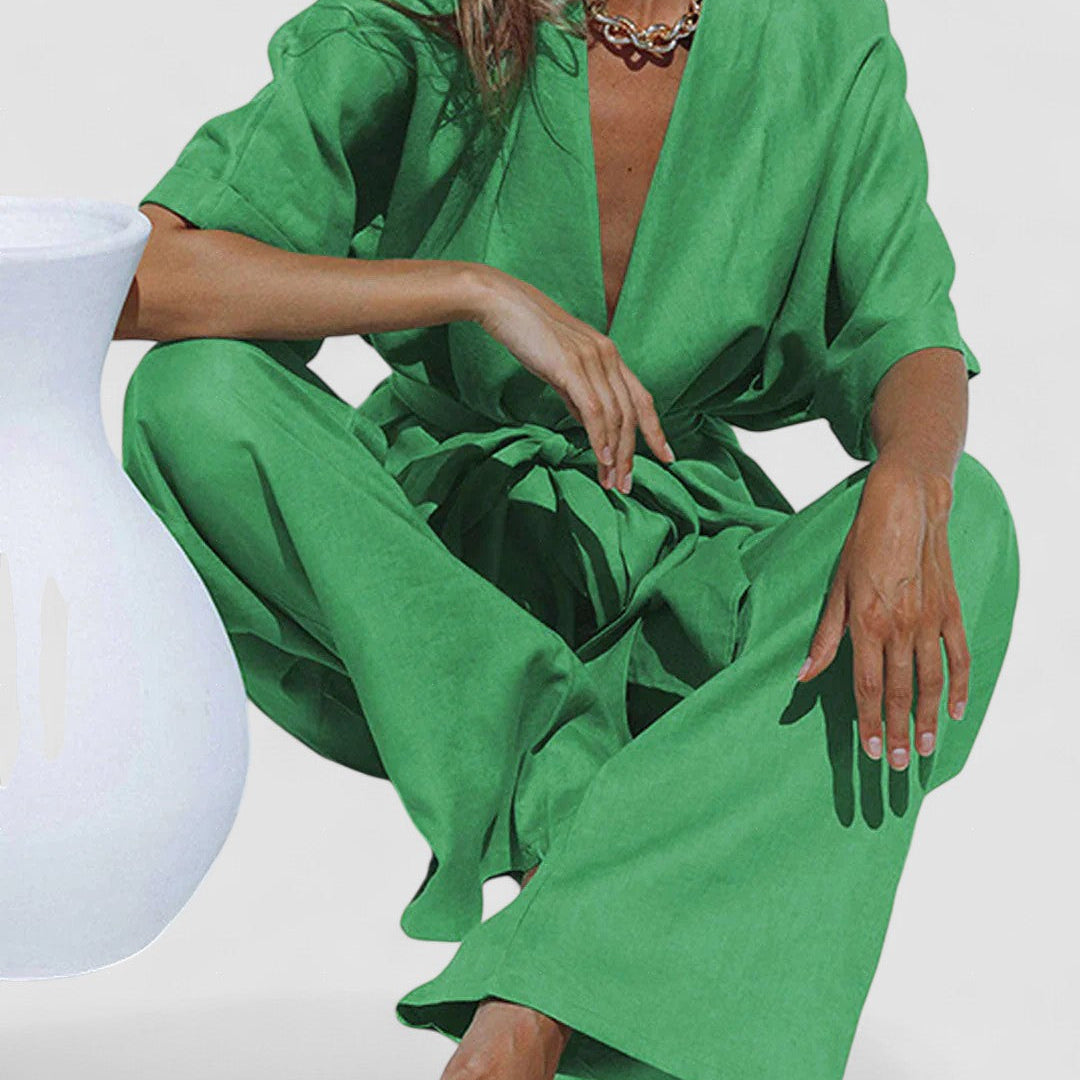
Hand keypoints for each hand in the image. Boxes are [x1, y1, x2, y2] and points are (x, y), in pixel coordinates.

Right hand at [468, 265, 674, 491]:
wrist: (504, 304)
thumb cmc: (528, 334)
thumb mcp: (561, 365)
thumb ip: (578, 392)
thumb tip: (588, 423)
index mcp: (610, 355)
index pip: (641, 398)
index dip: (656, 430)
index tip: (667, 457)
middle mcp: (608, 356)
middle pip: (630, 414)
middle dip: (632, 454)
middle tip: (627, 485)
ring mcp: (592, 360)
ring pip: (614, 417)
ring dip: (615, 455)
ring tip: (611, 482)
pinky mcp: (571, 367)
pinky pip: (593, 411)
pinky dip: (600, 439)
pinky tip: (601, 459)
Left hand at [795, 456, 969, 768]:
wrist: (907, 508)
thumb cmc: (862, 546)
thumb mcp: (835, 589)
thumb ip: (824, 637)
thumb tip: (802, 675)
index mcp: (866, 623)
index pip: (867, 687)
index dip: (868, 722)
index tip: (868, 751)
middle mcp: (899, 627)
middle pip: (899, 693)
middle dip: (896, 732)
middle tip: (895, 766)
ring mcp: (929, 620)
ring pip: (930, 683)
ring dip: (926, 719)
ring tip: (922, 749)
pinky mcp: (950, 610)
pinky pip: (959, 657)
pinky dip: (960, 687)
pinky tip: (955, 712)